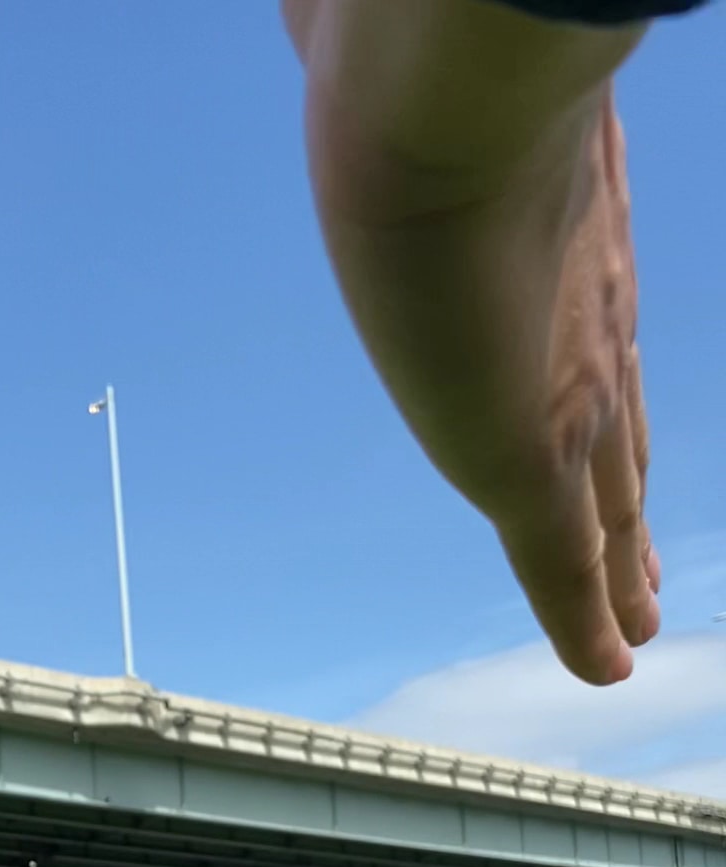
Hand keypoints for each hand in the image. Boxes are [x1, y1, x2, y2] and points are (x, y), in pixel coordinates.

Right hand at [286, 0, 657, 686]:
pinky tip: (607, 666)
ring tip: (632, 629)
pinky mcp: (532, 459)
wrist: (440, 79)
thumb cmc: (409, 38)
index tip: (617, 446)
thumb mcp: (390, 44)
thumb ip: (358, 38)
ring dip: (617, 574)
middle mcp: (585, 318)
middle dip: (629, 506)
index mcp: (565, 237)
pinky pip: (563, 564)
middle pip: (617, 435)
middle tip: (645, 567)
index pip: (596, 340)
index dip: (608, 403)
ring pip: (605, 511)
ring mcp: (566, 389)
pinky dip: (584, 620)